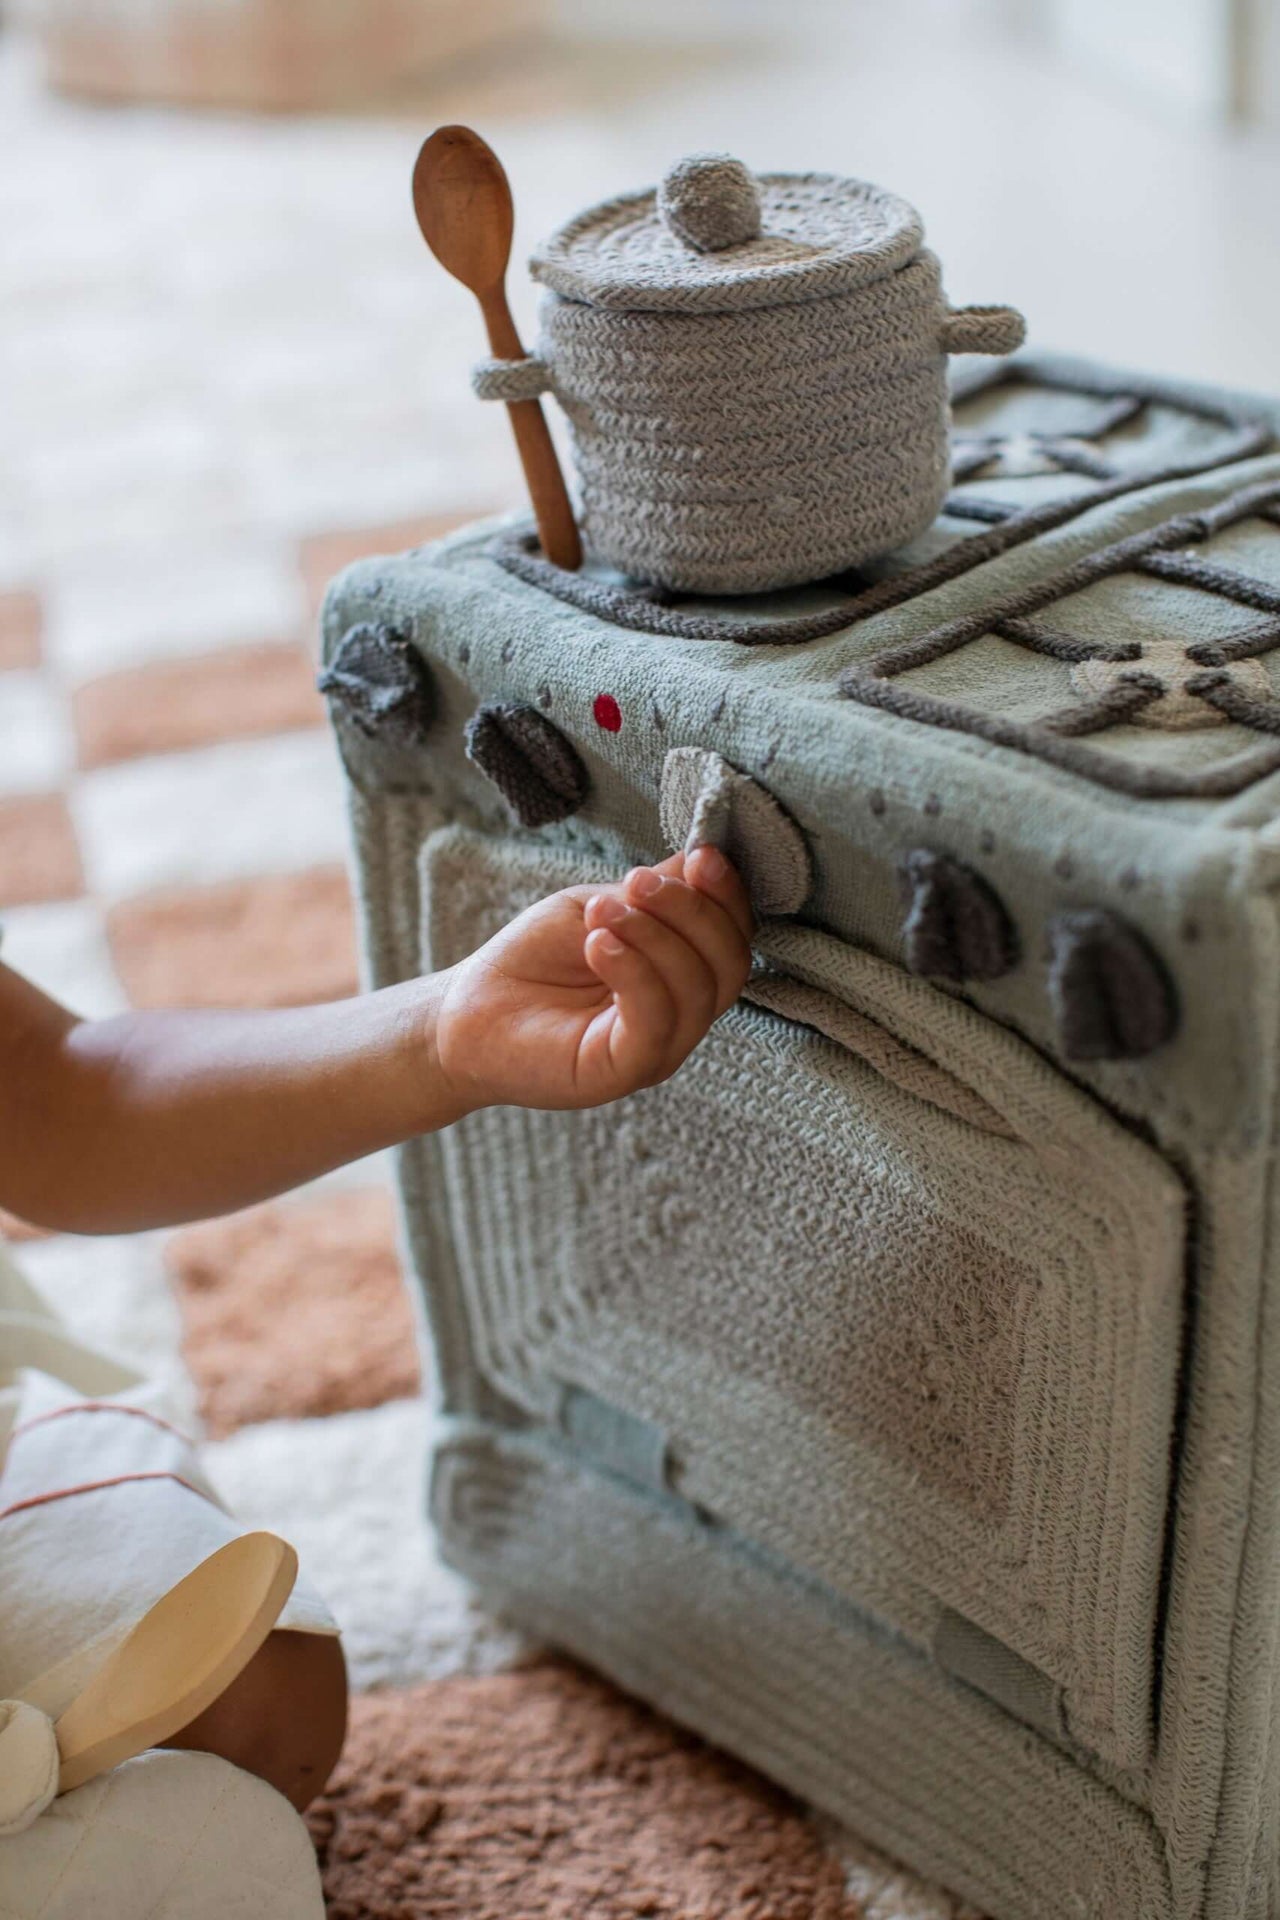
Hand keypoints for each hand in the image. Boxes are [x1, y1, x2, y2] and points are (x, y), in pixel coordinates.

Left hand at [434, 847, 752, 1112]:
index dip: (727, 895)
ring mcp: (659, 1048)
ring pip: (696, 989)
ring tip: (603, 911)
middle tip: (637, 882)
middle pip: (728, 963)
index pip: (733, 937)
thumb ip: (651, 892)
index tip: (701, 856)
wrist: (467, 1015)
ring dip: (655, 934)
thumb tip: (701, 857)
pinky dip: (634, 971)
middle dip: (692, 910)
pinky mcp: (624, 1071)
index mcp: (683, 976)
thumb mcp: (597, 908)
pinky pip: (655, 1021)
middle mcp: (681, 1016)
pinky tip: (598, 944)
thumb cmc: (532, 962)